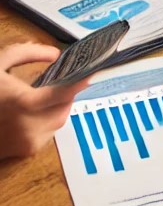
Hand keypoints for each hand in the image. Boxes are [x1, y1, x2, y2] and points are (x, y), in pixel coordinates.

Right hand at [0, 43, 88, 158]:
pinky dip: (47, 120)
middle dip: (65, 94)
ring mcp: (28, 142)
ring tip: (42, 96)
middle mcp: (30, 126)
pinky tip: (32, 113)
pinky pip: (49, 132)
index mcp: (24, 103)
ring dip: (57, 107)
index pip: (64, 93)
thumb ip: (26, 53)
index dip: (81, 82)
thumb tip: (55, 54)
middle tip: (58, 82)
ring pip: (59, 120)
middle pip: (65, 106)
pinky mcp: (26, 152)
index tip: (94, 73)